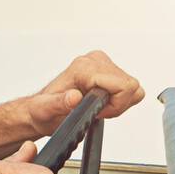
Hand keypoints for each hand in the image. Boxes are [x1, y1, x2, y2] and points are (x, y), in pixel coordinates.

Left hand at [26, 49, 144, 134]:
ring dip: (118, 102)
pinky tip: (101, 102)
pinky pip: (129, 86)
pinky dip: (119, 99)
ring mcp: (101, 63)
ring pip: (132, 86)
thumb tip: (73, 97)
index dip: (115, 105)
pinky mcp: (106, 69)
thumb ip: (59, 104)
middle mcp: (93, 61)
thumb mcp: (46, 111)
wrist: (42, 110)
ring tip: (96, 107)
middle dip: (117, 104)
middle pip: (130, 85)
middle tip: (96, 110)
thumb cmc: (43, 111)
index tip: (97, 112)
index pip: (124, 86)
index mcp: (83, 68)